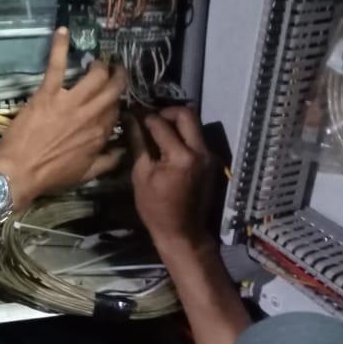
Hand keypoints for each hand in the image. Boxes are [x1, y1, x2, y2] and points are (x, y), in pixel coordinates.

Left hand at [0, 28, 126, 208]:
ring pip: (95, 75)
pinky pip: (57, 66)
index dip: (116, 102)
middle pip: (112, 88)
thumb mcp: (86, 174)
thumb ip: (108, 162)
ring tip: (97, 61)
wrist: (21, 172)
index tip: (113, 98)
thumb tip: (123, 151)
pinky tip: (62, 30)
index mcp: (99, 133)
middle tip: (116, 69)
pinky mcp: (48, 93)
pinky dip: (60, 46)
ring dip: (98, 65)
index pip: (116, 109)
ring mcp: (71, 101)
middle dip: (117, 76)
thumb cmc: (51, 175)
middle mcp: (91, 114)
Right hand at [129, 106, 214, 254]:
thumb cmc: (156, 208)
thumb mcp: (141, 174)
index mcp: (181, 156)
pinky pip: (197, 139)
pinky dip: (183, 136)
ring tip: (158, 131)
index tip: (133, 114)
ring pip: (194, 125)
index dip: (144, 117)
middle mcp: (200, 151)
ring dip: (176, 123)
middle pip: (187, 114)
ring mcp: (210, 156)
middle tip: (151, 119)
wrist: (183, 232)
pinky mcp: (212, 161)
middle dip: (166, 112)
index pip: (161, 124)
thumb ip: (138, 143)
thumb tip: (129, 119)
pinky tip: (168, 145)